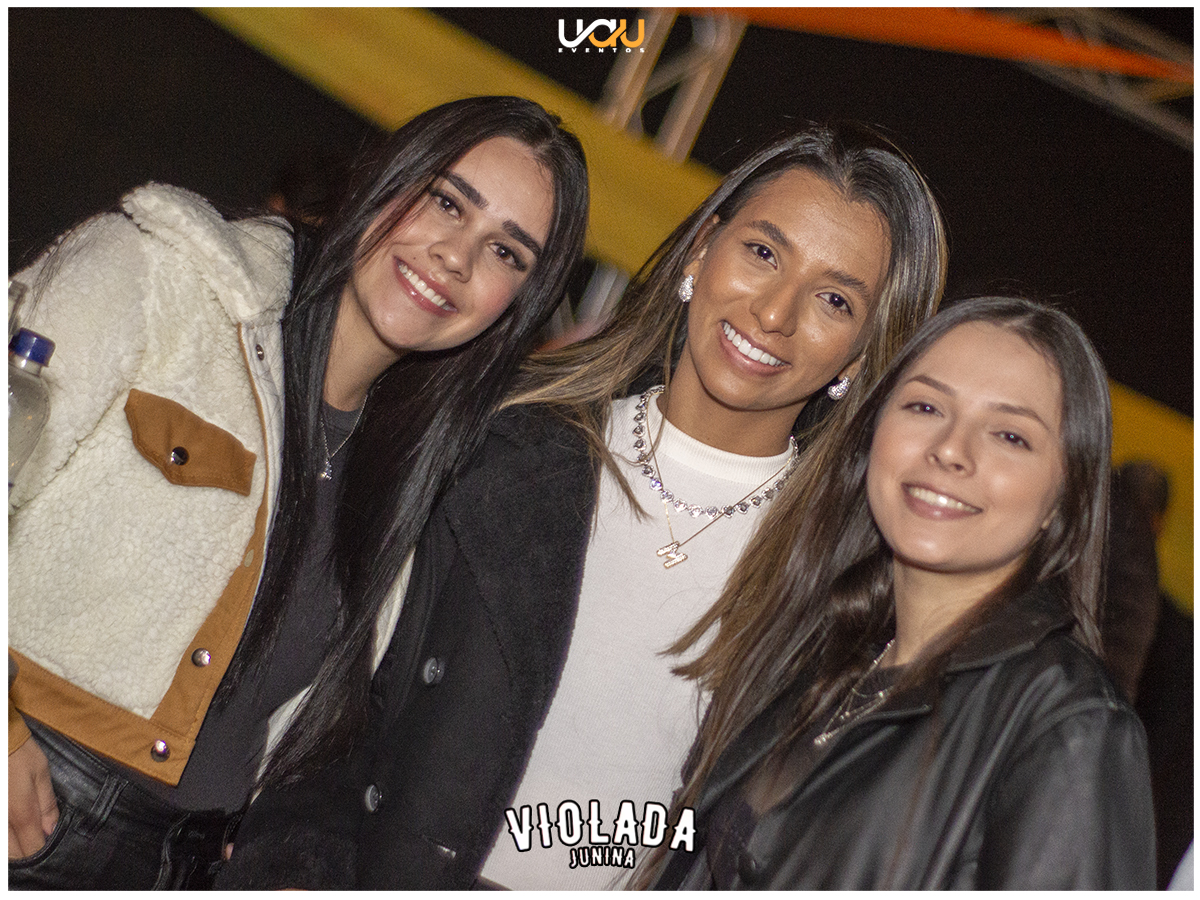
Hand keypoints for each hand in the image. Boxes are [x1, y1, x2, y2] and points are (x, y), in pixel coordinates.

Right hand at [8, 738, 58, 857]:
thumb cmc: (18, 753)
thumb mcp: (41, 774)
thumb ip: (46, 805)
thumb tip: (51, 831)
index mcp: (21, 813)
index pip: (32, 848)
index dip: (42, 853)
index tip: (50, 849)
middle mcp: (1, 822)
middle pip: (13, 854)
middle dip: (26, 854)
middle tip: (37, 841)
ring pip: (2, 848)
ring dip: (13, 848)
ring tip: (25, 835)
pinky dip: (5, 840)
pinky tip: (11, 830)